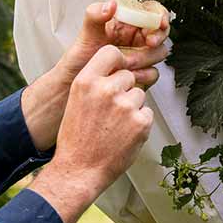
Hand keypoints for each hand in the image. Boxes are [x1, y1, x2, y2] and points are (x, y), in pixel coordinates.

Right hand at [30, 45, 153, 222]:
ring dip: (132, 108)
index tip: (117, 70)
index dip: (117, 62)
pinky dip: (139, 124)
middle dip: (124, 90)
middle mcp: (105, 90)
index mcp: (86, 82)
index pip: (111, 53)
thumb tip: (116, 71)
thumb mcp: (75, 101)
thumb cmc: (76, 138)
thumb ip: (94, 82)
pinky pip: (147, 113)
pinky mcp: (141, 122)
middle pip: (129, 76)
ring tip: (114, 126)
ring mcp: (125, 106)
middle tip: (110, 112)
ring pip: (139, 95)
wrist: (79, 170)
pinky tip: (123, 135)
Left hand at [55, 0, 170, 89]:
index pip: (151, 11)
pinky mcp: (141, 72)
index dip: (159, 15)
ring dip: (145, 58)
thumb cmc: (80, 57)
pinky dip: (142, 74)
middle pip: (161, 32)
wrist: (76, 82)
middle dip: (157, 37)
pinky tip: (127, 75)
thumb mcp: (86, 34)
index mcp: (127, 21)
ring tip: (124, 63)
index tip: (159, 23)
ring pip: (159, 53)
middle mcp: (136, 37)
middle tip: (149, 42)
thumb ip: (96, 15)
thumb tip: (112, 4)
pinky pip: (152, 73)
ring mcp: (140, 55)